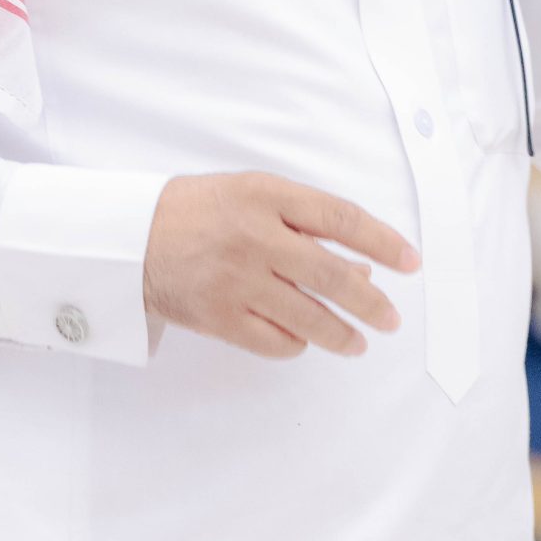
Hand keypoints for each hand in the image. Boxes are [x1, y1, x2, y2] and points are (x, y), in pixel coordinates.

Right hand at [143, 172, 419, 359]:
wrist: (129, 238)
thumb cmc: (199, 211)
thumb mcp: (252, 195)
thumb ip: (303, 222)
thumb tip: (361, 265)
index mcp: (266, 196)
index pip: (341, 218)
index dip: (383, 241)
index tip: (410, 262)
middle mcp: (255, 237)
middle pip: (333, 275)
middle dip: (371, 302)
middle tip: (391, 319)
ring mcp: (237, 280)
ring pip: (309, 317)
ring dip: (342, 335)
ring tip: (358, 343)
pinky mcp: (219, 316)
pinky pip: (276, 341)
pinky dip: (297, 345)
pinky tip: (304, 342)